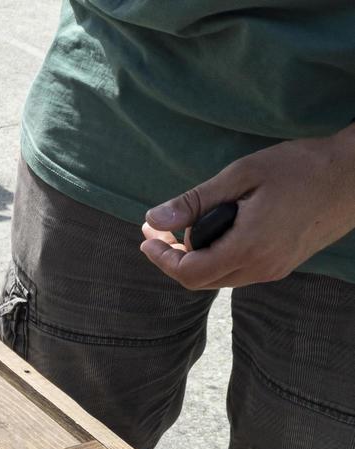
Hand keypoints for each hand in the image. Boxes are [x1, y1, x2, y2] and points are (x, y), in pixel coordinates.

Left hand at [140, 125, 354, 289]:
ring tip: (182, 229)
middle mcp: (261, 268)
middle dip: (172, 259)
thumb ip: (195, 201)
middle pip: (200, 281)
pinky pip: (239, 271)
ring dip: (194, 259)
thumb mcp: (242, 175)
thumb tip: (154, 219)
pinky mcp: (283, 265)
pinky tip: (214, 232)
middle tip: (156, 232)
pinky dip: (217, 257)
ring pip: (219, 278)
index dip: (160, 259)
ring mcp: (275, 270)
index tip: (146, 237)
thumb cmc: (301, 167)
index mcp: (248, 248)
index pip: (188, 273)